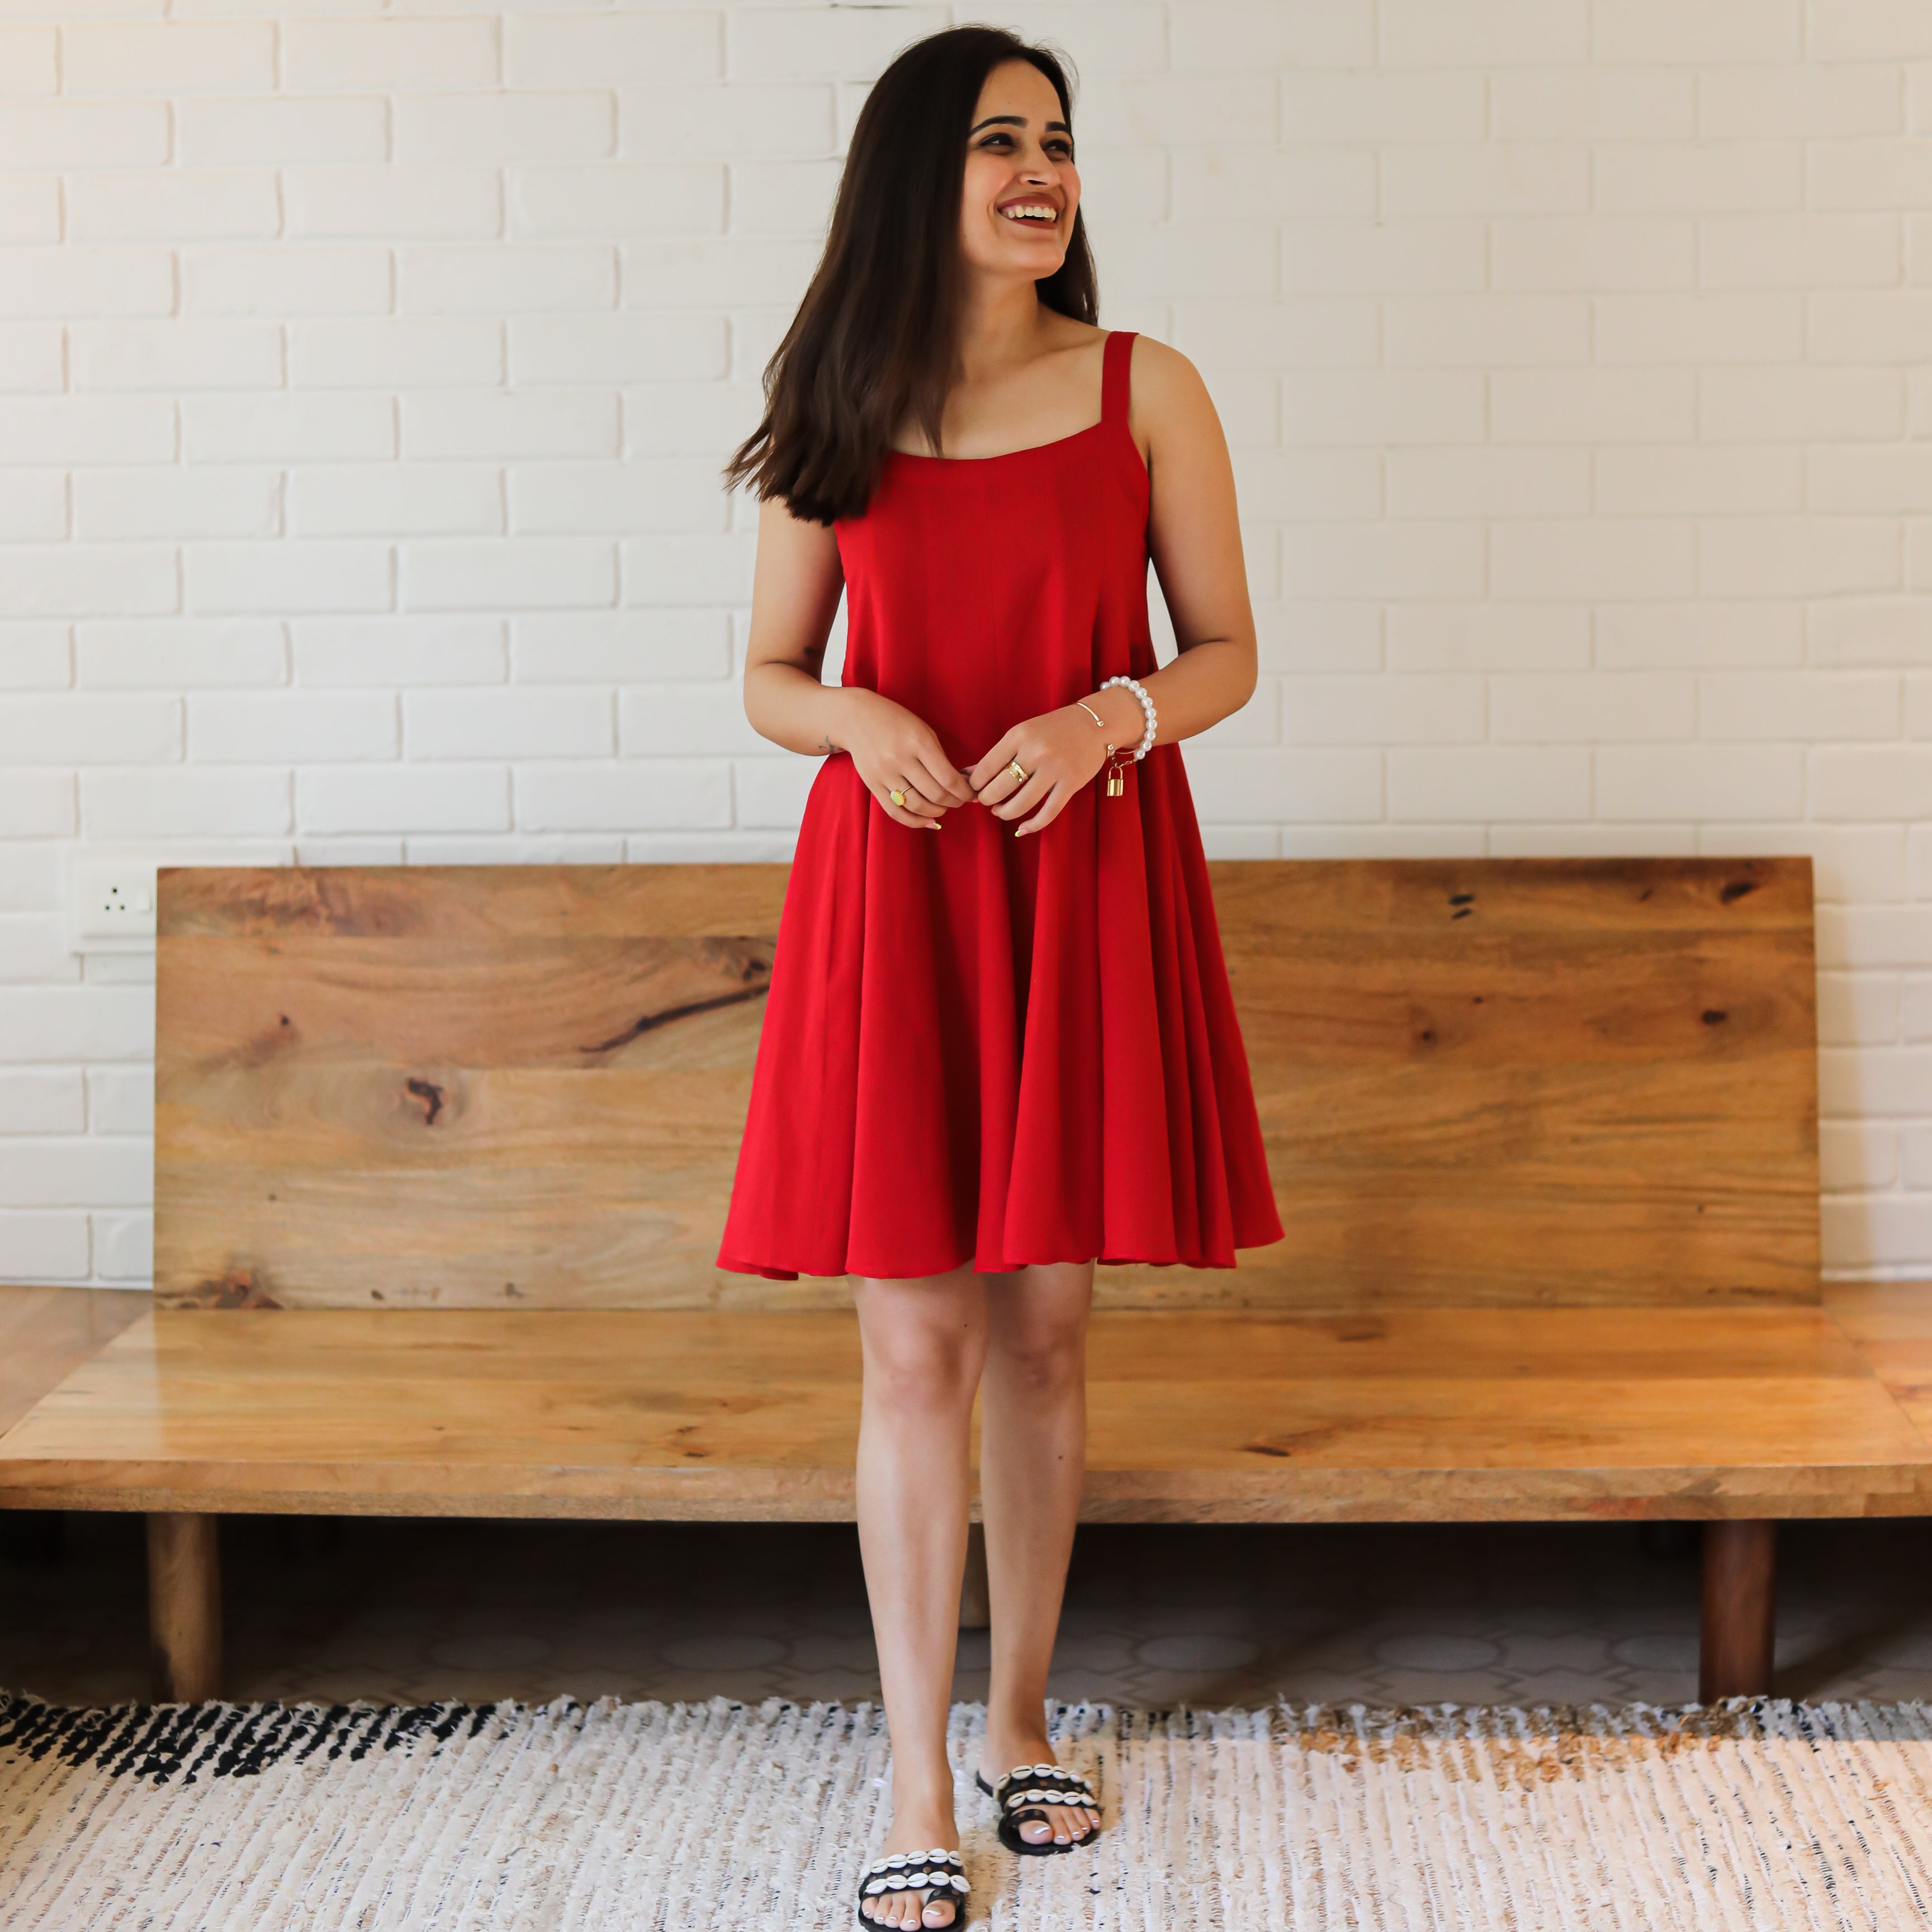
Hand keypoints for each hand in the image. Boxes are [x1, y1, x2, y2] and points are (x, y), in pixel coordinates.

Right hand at [832, 689, 974, 829]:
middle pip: (935, 795)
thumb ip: (940, 757)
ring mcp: (884, 774)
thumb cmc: (896, 722)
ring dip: (936, 812)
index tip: (971, 795)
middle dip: (954, 802)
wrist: (857, 718)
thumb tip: (961, 784)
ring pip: (917, 806)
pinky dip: (915, 821)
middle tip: (959, 801)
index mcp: (918, 742)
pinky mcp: (872, 785)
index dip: (964, 792)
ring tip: (943, 808)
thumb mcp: (923, 730)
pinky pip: (895, 812)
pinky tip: (927, 820)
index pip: (948, 778)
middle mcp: (900, 759)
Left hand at [969, 703, 1114, 836]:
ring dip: (1005, 813)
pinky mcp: (1071, 783)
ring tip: (1001, 811)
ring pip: (1021, 803)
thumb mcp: (1023, 733)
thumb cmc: (1053, 728)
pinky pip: (1048, 813)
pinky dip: (1032, 825)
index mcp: (1019, 736)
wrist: (1094, 723)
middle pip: (1000, 787)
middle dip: (987, 800)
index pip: (987, 767)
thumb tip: (968, 775)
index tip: (974, 790)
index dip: (976, 784)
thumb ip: (998, 755)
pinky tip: (1022, 828)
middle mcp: (1036, 752)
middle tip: (987, 802)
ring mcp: (1055, 769)